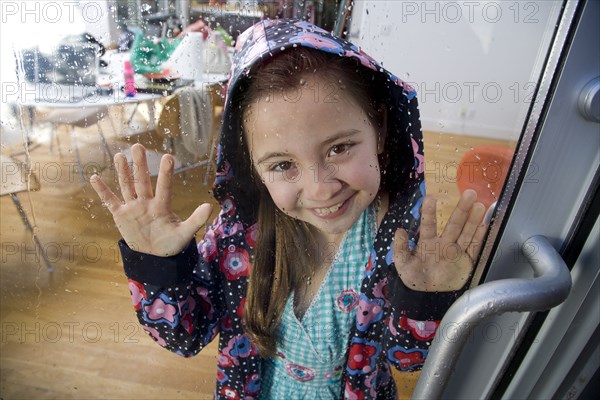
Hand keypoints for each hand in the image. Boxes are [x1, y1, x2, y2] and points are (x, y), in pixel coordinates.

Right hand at [90, 144, 212, 256]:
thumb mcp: (185, 234)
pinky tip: (95, 178)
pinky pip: (110, 201)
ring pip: (127, 186)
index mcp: (162, 206)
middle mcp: (147, 202)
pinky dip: (102, 190)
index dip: (165, 173)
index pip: (164, 187)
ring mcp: (133, 207)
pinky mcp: (121, 215)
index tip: (168, 156)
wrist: (154, 256)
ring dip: (122, 172)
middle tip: (138, 145)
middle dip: (140, 164)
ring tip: (119, 155)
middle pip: (142, 181)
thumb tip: (210, 206)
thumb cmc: (171, 243)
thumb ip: (196, 220)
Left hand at [393, 189, 486, 291]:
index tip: (431, 197)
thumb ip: (400, 248)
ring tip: (479, 205)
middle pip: (454, 224)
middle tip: (469, 193)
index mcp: (428, 242)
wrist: (430, 297)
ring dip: (473, 219)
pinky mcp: (467, 261)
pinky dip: (479, 237)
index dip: (429, 212)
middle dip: (461, 209)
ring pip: (466, 232)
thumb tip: (399, 230)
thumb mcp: (403, 265)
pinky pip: (474, 247)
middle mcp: (444, 243)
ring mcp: (456, 251)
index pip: (429, 225)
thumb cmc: (416, 278)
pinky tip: (484, 225)